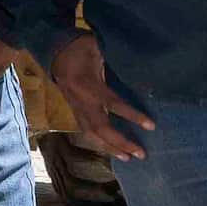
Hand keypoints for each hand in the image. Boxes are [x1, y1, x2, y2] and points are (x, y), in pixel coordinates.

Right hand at [44, 31, 150, 160]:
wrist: (55, 50)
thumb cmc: (80, 47)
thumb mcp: (98, 49)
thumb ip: (113, 59)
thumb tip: (138, 66)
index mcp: (89, 85)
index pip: (113, 103)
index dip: (132, 116)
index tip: (151, 126)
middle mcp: (82, 101)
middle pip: (101, 128)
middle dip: (120, 143)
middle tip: (140, 154)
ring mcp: (76, 107)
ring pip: (91, 133)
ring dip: (109, 147)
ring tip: (127, 157)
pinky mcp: (75, 110)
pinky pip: (87, 130)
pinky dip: (100, 142)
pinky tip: (111, 149)